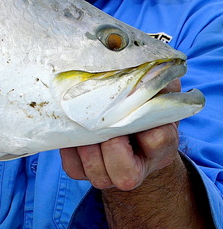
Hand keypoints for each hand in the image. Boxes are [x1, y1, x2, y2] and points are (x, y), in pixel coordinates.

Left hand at [59, 80, 183, 190]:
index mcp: (161, 145)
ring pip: (97, 174)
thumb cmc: (139, 106)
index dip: (144, 128)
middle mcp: (138, 167)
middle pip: (125, 173)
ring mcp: (110, 174)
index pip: (158, 141)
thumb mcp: (153, 90)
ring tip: (83, 125)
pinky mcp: (84, 172)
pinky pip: (73, 168)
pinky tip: (71, 130)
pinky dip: (69, 150)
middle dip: (110, 146)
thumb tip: (141, 57)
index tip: (133, 108)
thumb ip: (153, 77)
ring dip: (86, 148)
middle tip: (102, 122)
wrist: (126, 135)